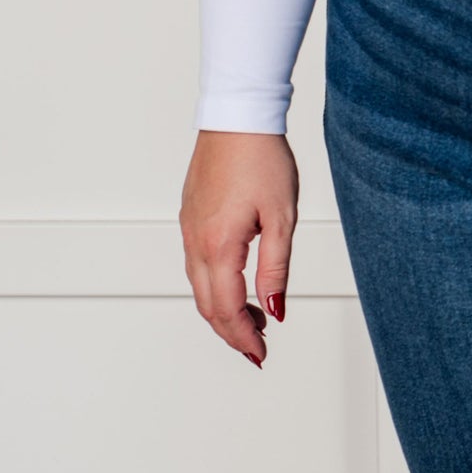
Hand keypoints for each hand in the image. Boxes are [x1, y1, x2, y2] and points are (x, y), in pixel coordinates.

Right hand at [180, 130, 299, 368]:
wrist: (238, 118)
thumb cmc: (262, 160)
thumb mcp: (282, 218)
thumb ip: (276, 268)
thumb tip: (274, 309)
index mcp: (219, 245)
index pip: (227, 308)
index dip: (244, 337)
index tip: (261, 354)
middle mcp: (196, 241)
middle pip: (207, 304)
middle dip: (231, 332)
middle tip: (257, 349)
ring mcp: (189, 229)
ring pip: (199, 287)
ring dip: (222, 310)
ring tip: (253, 321)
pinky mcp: (190, 218)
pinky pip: (196, 265)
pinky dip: (214, 286)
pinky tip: (235, 286)